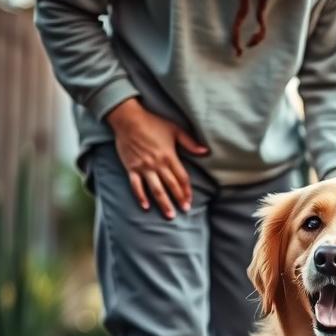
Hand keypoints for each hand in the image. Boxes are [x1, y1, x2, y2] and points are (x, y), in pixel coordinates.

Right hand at [106, 98, 208, 218]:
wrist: (128, 119)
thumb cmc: (153, 123)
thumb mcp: (175, 130)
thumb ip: (190, 143)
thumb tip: (206, 151)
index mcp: (170, 156)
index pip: (181, 178)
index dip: (187, 190)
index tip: (190, 200)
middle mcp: (157, 164)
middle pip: (171, 186)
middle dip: (179, 199)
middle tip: (185, 211)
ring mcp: (144, 167)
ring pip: (156, 189)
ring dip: (163, 203)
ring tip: (169, 215)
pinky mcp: (131, 168)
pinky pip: (136, 185)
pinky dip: (140, 196)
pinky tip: (146, 207)